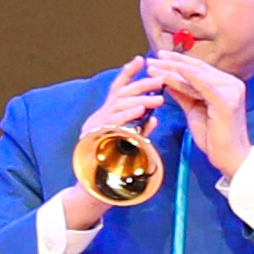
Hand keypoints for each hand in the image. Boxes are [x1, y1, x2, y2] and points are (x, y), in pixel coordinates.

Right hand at [59, 59, 176, 231]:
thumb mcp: (130, 145)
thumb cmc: (114, 170)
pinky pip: (112, 126)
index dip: (127, 74)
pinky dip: (128, 118)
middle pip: (118, 95)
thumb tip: (155, 116)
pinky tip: (143, 113)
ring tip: (158, 98)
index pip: (115, 90)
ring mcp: (94, 131)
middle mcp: (95, 120)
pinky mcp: (95, 142)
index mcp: (103, 118)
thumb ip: (140, 129)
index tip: (141, 59)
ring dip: (138, 101)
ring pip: (116, 107)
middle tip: (160, 80)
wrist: (95, 195)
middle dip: (140, 85)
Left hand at [146, 48, 251, 176]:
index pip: (199, 69)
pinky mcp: (227, 101)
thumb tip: (167, 81)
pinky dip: (189, 76)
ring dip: (173, 70)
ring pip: (197, 76)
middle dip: (172, 63)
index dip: (178, 62)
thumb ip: (183, 94)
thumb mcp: (194, 110)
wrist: (230, 158)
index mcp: (226, 85)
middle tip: (152, 58)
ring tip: (153, 67)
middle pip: (197, 69)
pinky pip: (204, 85)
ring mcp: (231, 91)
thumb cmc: (214, 138)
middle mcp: (231, 84)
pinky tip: (176, 69)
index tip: (159, 58)